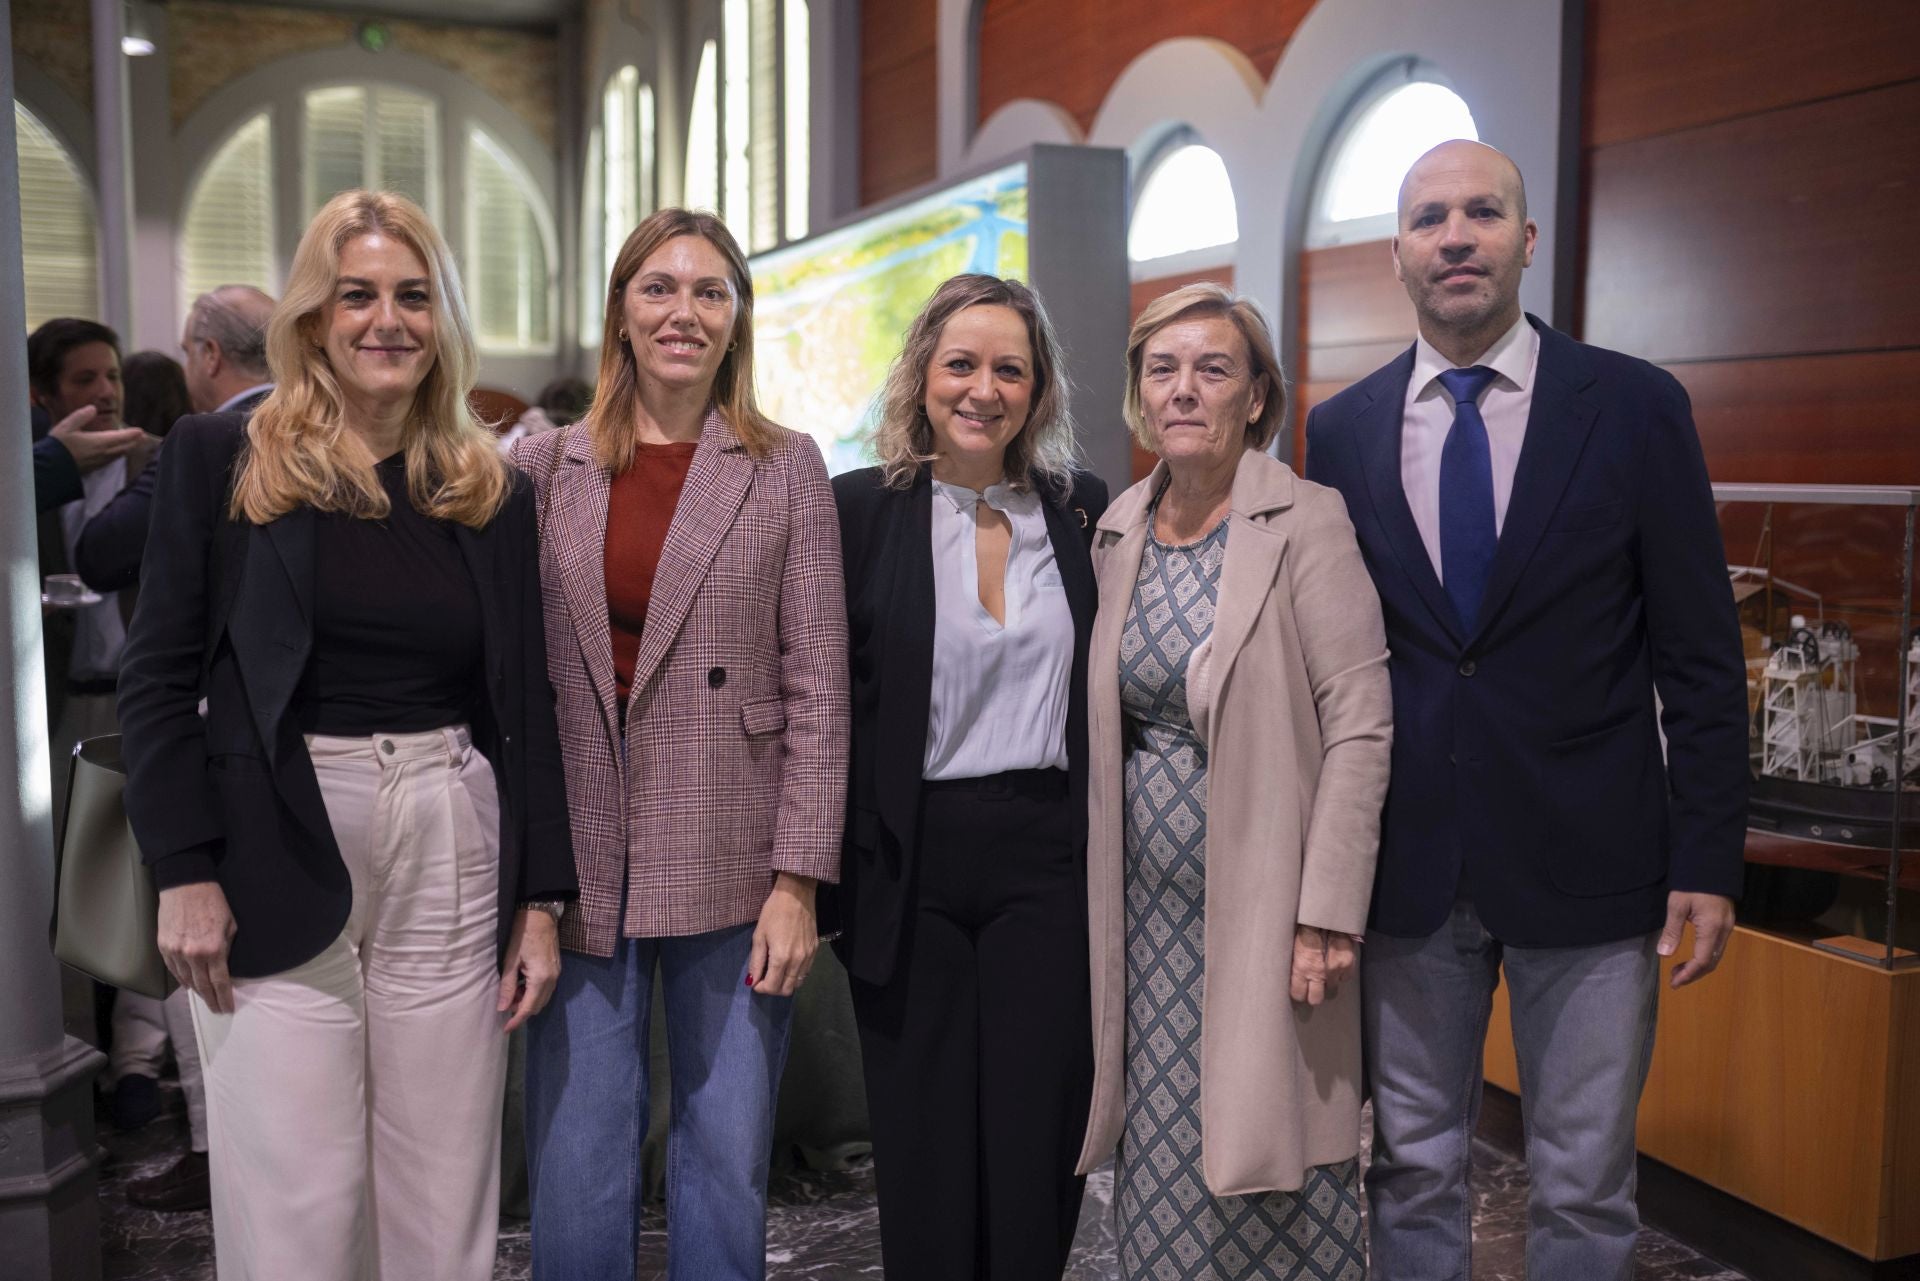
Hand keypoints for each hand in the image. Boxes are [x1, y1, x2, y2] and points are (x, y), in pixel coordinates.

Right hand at [48, 406, 142, 473]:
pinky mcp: (94, 468)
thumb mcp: (67, 426)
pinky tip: (116, 453)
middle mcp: (103, 453)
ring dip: (127, 448)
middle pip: (124, 448)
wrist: (51, 467)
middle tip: (141, 437)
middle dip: (133, 442)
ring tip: (132, 443)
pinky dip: (118, 454)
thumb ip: (81, 416)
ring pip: (118, 455)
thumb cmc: (58, 445)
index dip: (132, 434)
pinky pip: (111, 460)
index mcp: (99, 442)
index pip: (121, 437)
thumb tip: (93, 408)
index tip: (141, 431)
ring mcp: (99, 462)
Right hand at [158, 882, 237, 1013]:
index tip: (227, 1008)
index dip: (223, 997)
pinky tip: (187, 984)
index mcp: (214, 950)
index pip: (219, 982)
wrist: (186, 885)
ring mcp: (176, 952)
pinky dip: (181, 979)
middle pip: (202, 985)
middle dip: (210, 1000)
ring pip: (186, 979)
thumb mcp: (230, 925)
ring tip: (204, 999)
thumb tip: (224, 965)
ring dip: (196, 991)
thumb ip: (227, 948)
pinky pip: (172, 969)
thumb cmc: (213, 902)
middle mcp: (193, 955)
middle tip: (216, 1009)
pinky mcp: (163, 946)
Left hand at [498, 908, 561, 1031]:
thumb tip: (501, 1008)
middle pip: (538, 1005)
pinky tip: (522, 984)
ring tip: (512, 993)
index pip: (528, 1007)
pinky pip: (546, 988)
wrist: (540, 914)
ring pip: (543, 998)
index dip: (516, 1020)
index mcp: (541, 978)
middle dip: (521, 1010)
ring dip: (528, 1001)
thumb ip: (507, 986)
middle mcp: (553, 979)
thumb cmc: (522, 934)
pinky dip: (534, 992)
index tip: (505, 1029)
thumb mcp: (510, 960)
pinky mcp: (556, 968)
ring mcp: (557, 973)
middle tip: (504, 1004)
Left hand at [748, 873, 817, 997]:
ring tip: (776, 972)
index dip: (761, 988)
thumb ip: (756, 961)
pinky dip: (795, 974)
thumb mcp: (759, 936)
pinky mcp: (815, 951)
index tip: (755, 982)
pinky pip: (806, 972)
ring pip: (798, 983)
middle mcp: (798, 961)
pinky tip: (788, 964)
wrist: (796, 895)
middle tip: (764, 979)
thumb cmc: (773, 912)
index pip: (772, 987)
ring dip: (785, 983)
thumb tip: (752, 980)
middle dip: (773, 988)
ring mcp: (809, 957)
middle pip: (786, 990)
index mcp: (781, 958)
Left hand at [1290, 924, 1356, 1006]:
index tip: (1298, 992)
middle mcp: (1318, 973)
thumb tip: (1292, 975)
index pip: (1298, 993)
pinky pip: (1345, 979)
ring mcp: (1334, 970)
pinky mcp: (1349, 964)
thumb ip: (1295, 962)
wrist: (1328, 914)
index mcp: (1301, 968)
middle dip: (1313, 995)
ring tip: (1325, 975)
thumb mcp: (1295, 945)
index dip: (1298, 994)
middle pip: (1316, 999)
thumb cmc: (1306, 926)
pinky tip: (1337, 967)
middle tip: (1311, 988)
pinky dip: (1341, 975)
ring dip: (1328, 984)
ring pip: (1331, 990)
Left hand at [1659, 891, 1735, 987]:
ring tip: (1678, 970)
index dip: (1688, 974)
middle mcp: (1724, 931)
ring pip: (1715, 956)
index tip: (1673, 983)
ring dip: (1698, 966)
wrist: (1711, 863)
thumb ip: (1672, 931)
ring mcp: (1727, 927)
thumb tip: (1664, 955)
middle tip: (1674, 980)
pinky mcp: (1725, 923)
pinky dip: (1704, 956)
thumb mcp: (1677, 905)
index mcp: (1712, 928)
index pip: (1702, 960)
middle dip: (1693, 974)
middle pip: (1711, 962)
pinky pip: (1717, 947)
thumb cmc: (1692, 883)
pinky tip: (1691, 956)